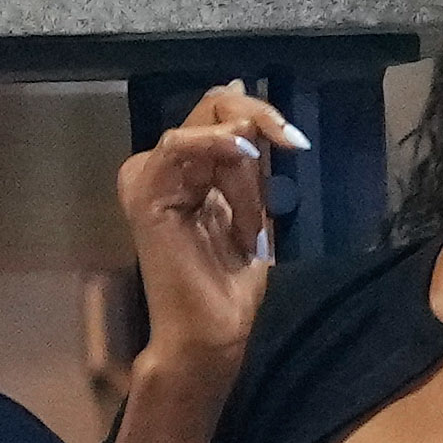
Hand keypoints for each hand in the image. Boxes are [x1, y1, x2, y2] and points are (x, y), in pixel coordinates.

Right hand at [122, 82, 299, 375]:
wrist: (211, 333)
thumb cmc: (230, 286)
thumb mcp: (252, 209)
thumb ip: (248, 164)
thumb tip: (248, 110)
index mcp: (184, 170)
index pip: (221, 113)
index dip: (262, 117)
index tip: (298, 142)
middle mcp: (162, 168)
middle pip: (212, 109)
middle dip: (258, 129)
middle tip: (289, 152)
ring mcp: (148, 178)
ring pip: (206, 127)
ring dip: (243, 169)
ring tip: (250, 223)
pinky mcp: (145, 193)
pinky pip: (177, 145)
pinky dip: (213, 143)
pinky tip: (242, 153)